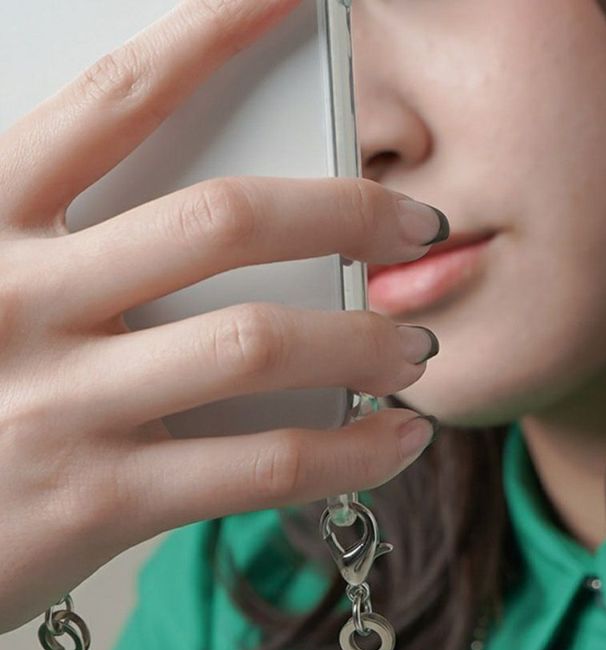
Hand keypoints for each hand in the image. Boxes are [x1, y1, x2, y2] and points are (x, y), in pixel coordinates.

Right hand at [0, 0, 445, 636]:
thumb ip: (72, 245)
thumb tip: (227, 222)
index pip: (119, 97)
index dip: (217, 30)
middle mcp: (20, 295)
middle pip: (223, 221)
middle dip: (347, 213)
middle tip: (416, 224)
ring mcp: (62, 402)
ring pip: (257, 345)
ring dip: (365, 340)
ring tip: (417, 346)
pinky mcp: (101, 499)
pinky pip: (260, 466)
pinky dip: (350, 453)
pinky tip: (399, 442)